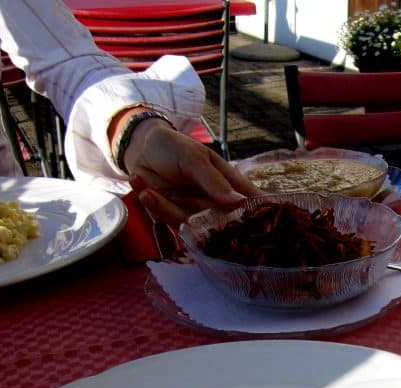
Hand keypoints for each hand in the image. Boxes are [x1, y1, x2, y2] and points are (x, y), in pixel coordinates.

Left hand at [121, 117, 261, 224]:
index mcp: (230, 184)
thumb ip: (214, 181)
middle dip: (205, 219)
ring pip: (192, 224)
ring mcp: (195, 212)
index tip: (259, 226)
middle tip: (183, 205)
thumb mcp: (194, 158)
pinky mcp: (174, 217)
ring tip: (150, 193)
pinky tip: (142, 188)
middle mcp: (216, 203)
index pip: (252, 203)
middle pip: (223, 222)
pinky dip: (154, 205)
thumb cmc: (174, 147)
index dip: (259, 216)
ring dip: (167, 208)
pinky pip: (168, 220)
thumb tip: (239, 202)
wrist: (141, 149)